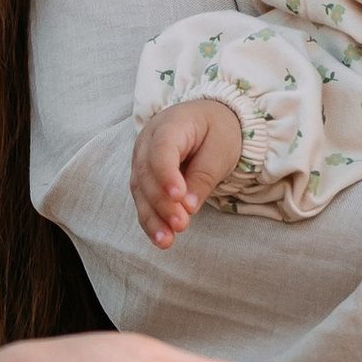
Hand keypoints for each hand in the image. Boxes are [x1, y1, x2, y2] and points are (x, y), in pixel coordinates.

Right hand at [130, 97, 244, 247]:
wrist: (207, 121)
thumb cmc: (216, 131)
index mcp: (171, 124)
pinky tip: (161, 238)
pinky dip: (151, 220)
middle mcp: (148, 141)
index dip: (166, 174)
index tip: (179, 198)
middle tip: (181, 224)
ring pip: (140, 190)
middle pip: (147, 173)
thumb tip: (188, 207)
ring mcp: (142, 159)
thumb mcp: (220, 150)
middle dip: (162, 203)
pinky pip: (143, 200)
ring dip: (153, 217)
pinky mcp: (143, 178)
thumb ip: (204, 177)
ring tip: (167, 241)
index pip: (161, 149)